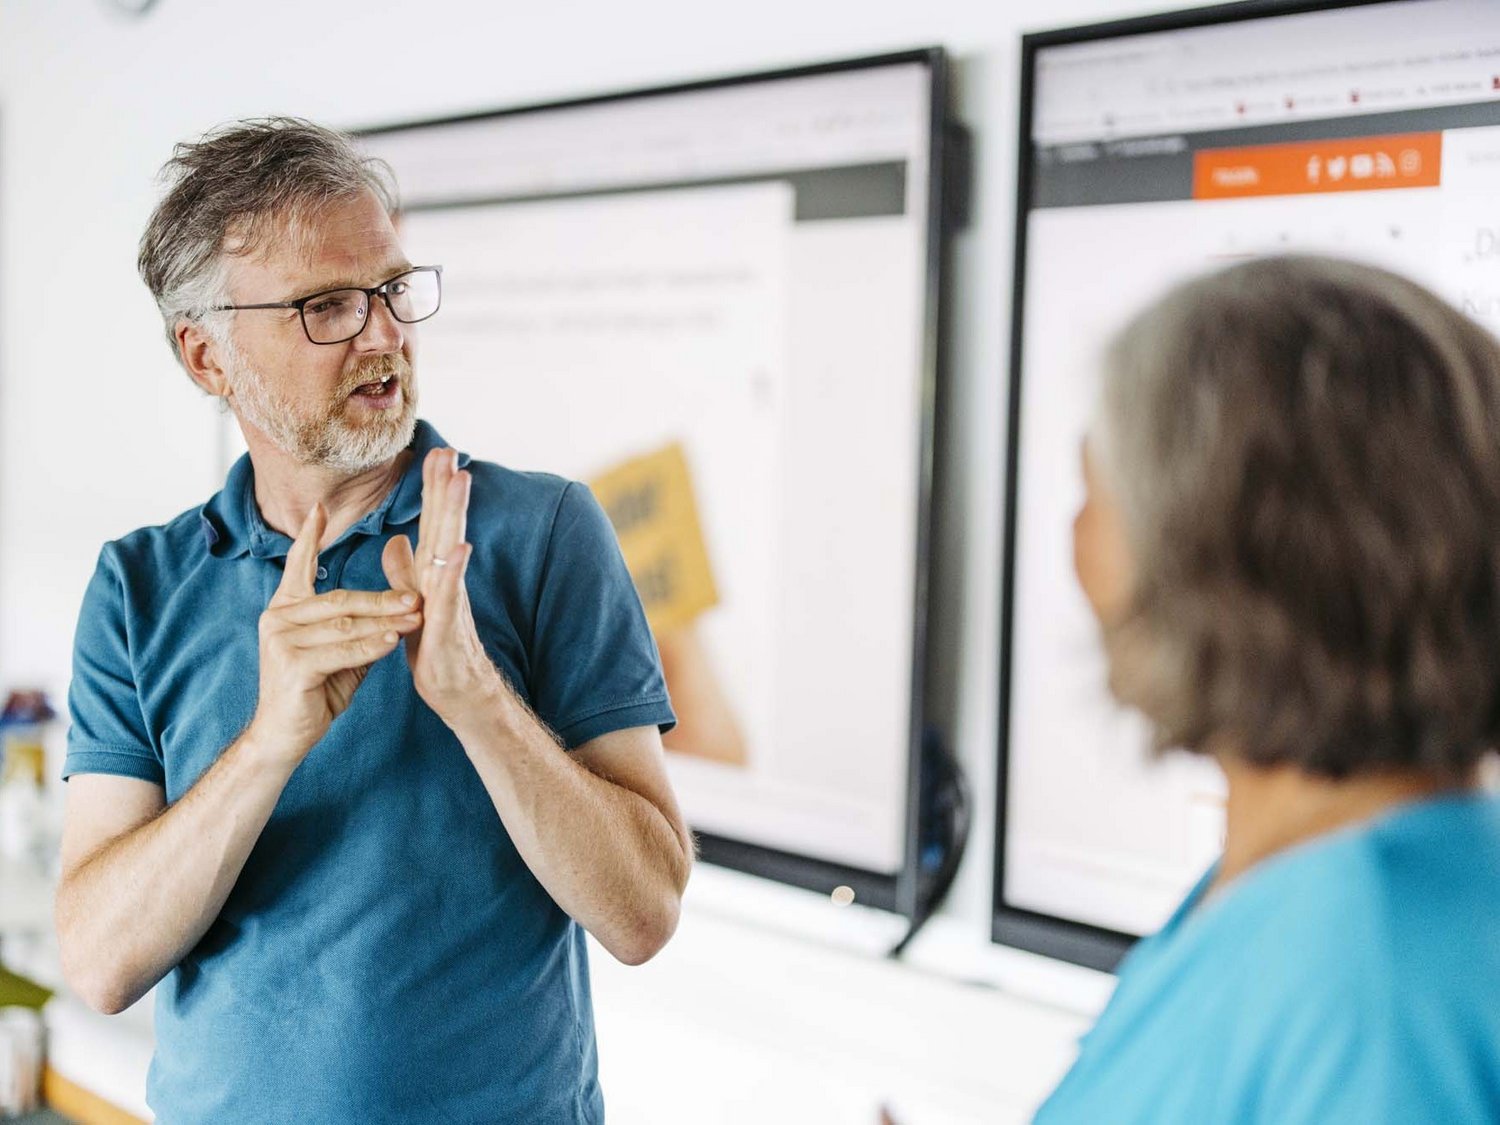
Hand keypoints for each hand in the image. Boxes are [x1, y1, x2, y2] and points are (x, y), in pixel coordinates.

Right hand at [249, 502, 423, 767]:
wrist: (286, 734)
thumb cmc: (316, 690)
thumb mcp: (343, 650)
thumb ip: (361, 624)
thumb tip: (401, 601)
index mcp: (286, 608)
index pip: (298, 565)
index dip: (310, 538)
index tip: (320, 507)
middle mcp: (278, 617)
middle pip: (341, 600)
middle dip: (383, 600)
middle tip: (419, 597)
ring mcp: (281, 639)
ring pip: (345, 624)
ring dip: (385, 622)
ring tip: (417, 619)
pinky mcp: (291, 663)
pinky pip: (342, 650)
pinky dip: (371, 646)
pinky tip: (393, 643)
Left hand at [381, 447, 495, 719]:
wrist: (458, 694)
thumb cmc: (438, 652)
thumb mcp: (413, 604)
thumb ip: (406, 572)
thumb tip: (395, 540)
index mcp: (432, 574)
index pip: (433, 523)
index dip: (432, 489)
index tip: (434, 452)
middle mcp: (445, 581)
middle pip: (446, 526)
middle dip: (446, 488)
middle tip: (448, 450)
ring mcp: (451, 601)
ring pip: (452, 549)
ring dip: (456, 515)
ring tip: (459, 481)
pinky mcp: (449, 627)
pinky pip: (451, 595)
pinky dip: (455, 571)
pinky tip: (459, 547)